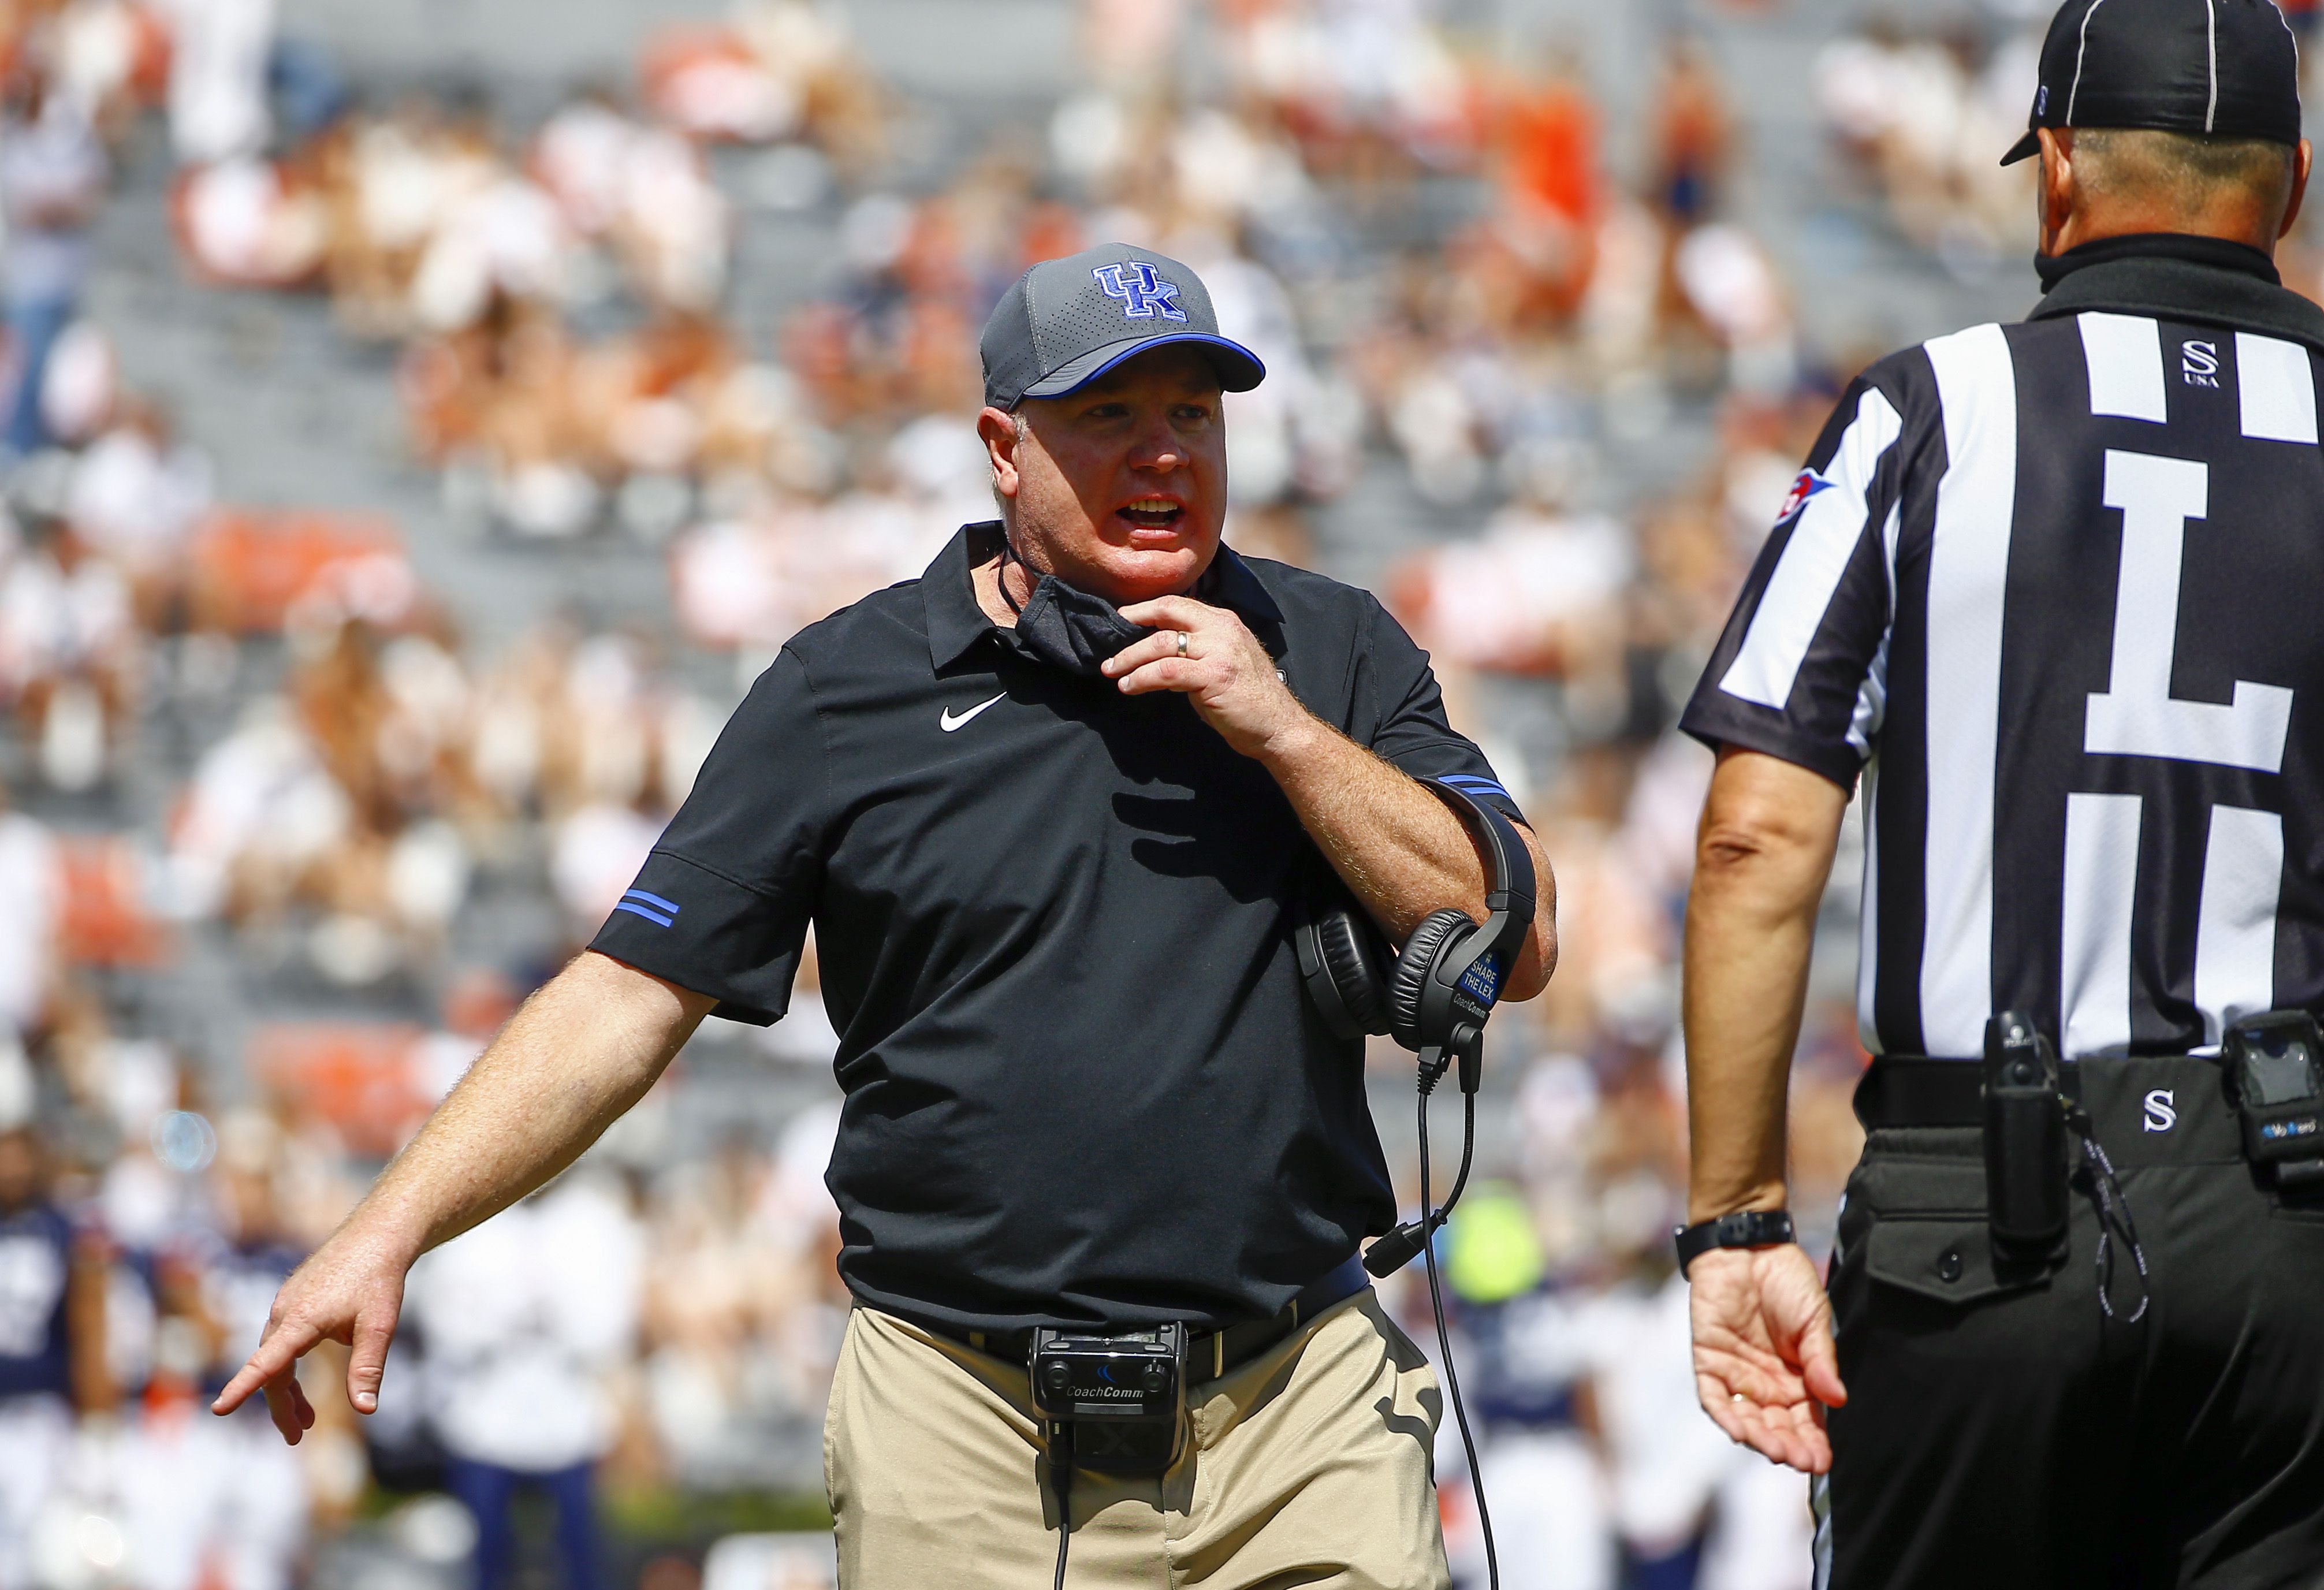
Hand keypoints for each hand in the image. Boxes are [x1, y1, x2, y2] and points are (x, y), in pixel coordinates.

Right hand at [211, 1225, 410, 1443]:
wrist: (378, 1234)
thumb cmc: (379, 1278)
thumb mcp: (379, 1326)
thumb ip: (368, 1368)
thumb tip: (365, 1409)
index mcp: (300, 1320)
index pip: (265, 1362)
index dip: (243, 1387)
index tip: (220, 1409)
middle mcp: (285, 1312)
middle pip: (271, 1369)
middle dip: (281, 1407)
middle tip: (296, 1437)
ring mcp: (287, 1305)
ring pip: (275, 1356)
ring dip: (286, 1390)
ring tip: (306, 1421)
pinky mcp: (294, 1300)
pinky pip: (282, 1342)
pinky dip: (288, 1368)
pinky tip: (304, 1383)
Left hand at [1105, 595, 1310, 759]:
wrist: (1278, 727)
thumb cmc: (1248, 701)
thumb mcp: (1223, 662)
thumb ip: (1196, 651)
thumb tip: (1158, 654)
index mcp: (1225, 622)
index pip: (1179, 604)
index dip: (1147, 609)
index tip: (1124, 620)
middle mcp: (1223, 629)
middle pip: (1167, 613)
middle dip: (1133, 624)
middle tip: (1110, 645)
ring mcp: (1219, 650)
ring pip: (1161, 644)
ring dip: (1130, 659)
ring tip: (1113, 672)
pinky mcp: (1213, 675)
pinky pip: (1166, 672)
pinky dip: (1142, 678)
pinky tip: (1130, 687)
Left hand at [1688, 1244, 1845, 1472]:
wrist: (1748, 1246)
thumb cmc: (1787, 1280)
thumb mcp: (1814, 1320)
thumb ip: (1821, 1360)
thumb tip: (1838, 1399)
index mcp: (1797, 1380)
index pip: (1806, 1422)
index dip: (1813, 1443)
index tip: (1823, 1463)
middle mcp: (1767, 1384)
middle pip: (1776, 1427)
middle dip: (1788, 1447)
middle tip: (1799, 1460)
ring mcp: (1736, 1374)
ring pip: (1745, 1418)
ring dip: (1758, 1437)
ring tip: (1775, 1451)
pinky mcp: (1709, 1360)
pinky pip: (1713, 1396)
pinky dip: (1724, 1413)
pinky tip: (1738, 1429)